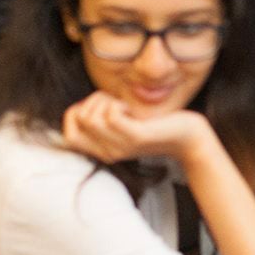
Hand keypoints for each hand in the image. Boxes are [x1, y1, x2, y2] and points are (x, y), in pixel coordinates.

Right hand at [61, 90, 212, 165]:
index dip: (76, 113)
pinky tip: (130, 110)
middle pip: (78, 119)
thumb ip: (102, 120)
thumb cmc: (155, 123)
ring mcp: (120, 146)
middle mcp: (108, 153)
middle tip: (115, 104)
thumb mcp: (123, 124)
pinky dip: (117, 104)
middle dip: (93, 101)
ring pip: (90, 116)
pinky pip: (110, 115)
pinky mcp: (135, 137)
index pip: (67, 135)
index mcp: (103, 151)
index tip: (101, 109)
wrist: (187, 136)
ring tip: (123, 106)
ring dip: (105, 101)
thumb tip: (79, 110)